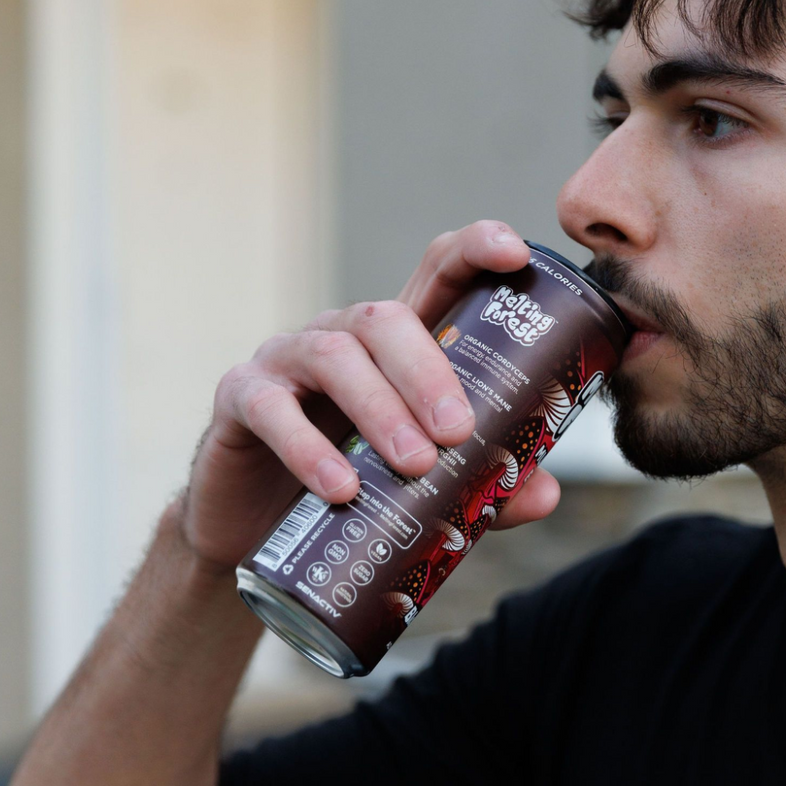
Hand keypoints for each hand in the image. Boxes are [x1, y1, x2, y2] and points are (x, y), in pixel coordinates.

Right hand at [182, 222, 561, 570]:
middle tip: (459, 431)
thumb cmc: (350, 492)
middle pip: (387, 318)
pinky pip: (272, 410)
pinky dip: (309, 448)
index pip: (435, 274)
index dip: (473, 251)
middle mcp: (342, 337)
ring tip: (413, 465)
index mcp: (396, 346)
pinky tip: (341, 487)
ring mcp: (286, 362)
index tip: (513, 252)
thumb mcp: (421, 491)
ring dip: (379, 410)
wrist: (255, 534)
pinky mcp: (240, 401)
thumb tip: (544, 494)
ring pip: (334, 356)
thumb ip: (479, 487)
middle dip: (428, 371)